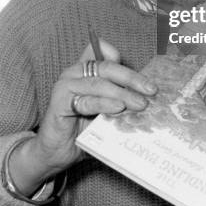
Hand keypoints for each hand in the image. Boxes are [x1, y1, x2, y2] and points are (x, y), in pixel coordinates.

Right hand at [9, 40, 156, 194]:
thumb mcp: (105, 109)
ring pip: (98, 83)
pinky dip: (104, 103)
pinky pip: (86, 100)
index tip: (147, 78)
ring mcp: (65, 85)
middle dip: (132, 79)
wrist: (55, 153)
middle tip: (151, 91)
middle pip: (107, 67)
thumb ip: (119, 97)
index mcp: (86, 69)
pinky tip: (118, 108)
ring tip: (140, 103)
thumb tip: (147, 95)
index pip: (106, 53)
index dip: (126, 62)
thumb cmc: (82, 129)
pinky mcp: (59, 103)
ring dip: (122, 93)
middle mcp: (74, 72)